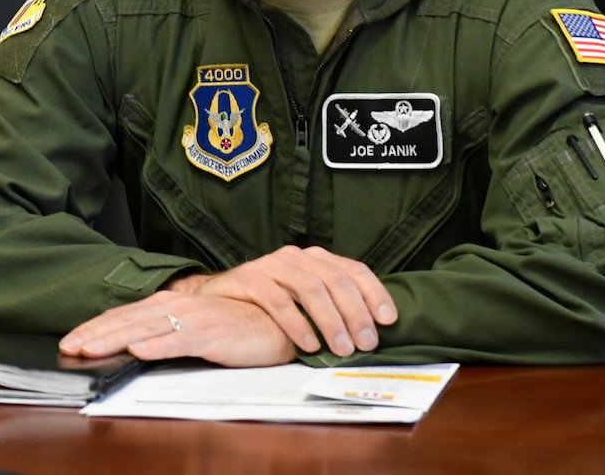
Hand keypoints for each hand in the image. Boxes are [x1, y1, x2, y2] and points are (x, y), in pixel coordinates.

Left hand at [59, 289, 296, 366]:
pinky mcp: (210, 334)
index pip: (121, 316)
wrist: (274, 321)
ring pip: (144, 329)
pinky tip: (138, 350)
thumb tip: (129, 344)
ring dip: (114, 338)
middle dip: (93, 334)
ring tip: (90, 349)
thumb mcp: (189, 327)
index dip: (93, 328)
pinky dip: (157, 344)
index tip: (68, 342)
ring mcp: (191, 319)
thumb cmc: (231, 325)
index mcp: (166, 305)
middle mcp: (174, 307)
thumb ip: (161, 331)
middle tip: (67, 347)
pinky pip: (179, 340)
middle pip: (125, 320)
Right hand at [172, 246, 397, 355]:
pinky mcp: (249, 278)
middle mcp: (296, 256)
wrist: (216, 303)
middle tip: (367, 344)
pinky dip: (297, 324)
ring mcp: (271, 265)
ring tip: (342, 349)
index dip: (374, 293)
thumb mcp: (305, 303)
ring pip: (310, 288)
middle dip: (356, 314)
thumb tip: (373, 330)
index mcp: (315, 259)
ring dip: (331, 321)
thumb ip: (332, 306)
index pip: (354, 270)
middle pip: (335, 280)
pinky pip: (277, 300)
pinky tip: (309, 344)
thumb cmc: (267, 308)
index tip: (389, 320)